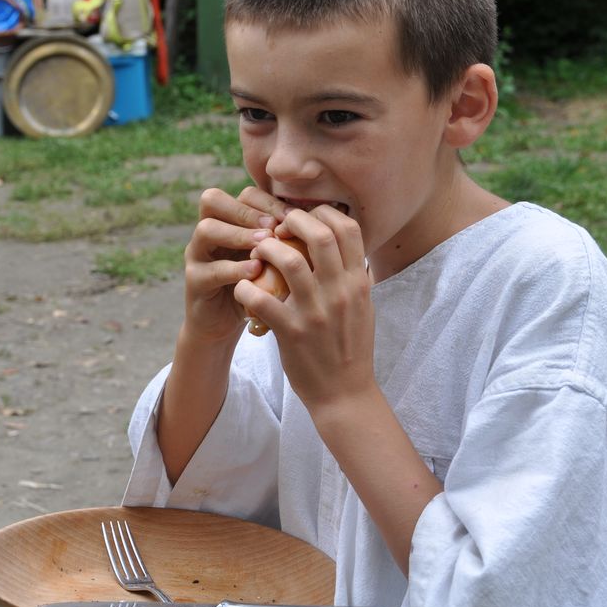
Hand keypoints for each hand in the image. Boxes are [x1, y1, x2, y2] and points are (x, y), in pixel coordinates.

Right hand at [181, 186, 289, 348]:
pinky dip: (234, 268)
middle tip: (274, 227)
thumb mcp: (277, 258)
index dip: (269, 201)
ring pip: (206, 229)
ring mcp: (198, 255)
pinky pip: (210, 269)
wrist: (234, 323)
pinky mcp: (195, 282)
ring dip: (238, 234)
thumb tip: (328, 220)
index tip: (293, 217)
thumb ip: (290, 239)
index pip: (244, 194)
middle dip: (248, 212)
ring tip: (264, 245)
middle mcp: (210, 231)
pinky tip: (255, 272)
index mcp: (232, 220)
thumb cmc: (263, 286)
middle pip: (214, 200)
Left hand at [235, 206, 375, 409]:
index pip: (348, 228)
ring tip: (257, 253)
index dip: (323, 213)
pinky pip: (262, 298)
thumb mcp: (363, 306)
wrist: (344, 394)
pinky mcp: (291, 332)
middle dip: (293, 220)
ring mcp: (316, 312)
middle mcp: (340, 292)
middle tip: (276, 227)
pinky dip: (246, 288)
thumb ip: (355, 275)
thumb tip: (345, 244)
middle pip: (319, 234)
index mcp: (359, 282)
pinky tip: (243, 288)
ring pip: (287, 260)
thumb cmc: (351, 347)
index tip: (305, 218)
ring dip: (267, 248)